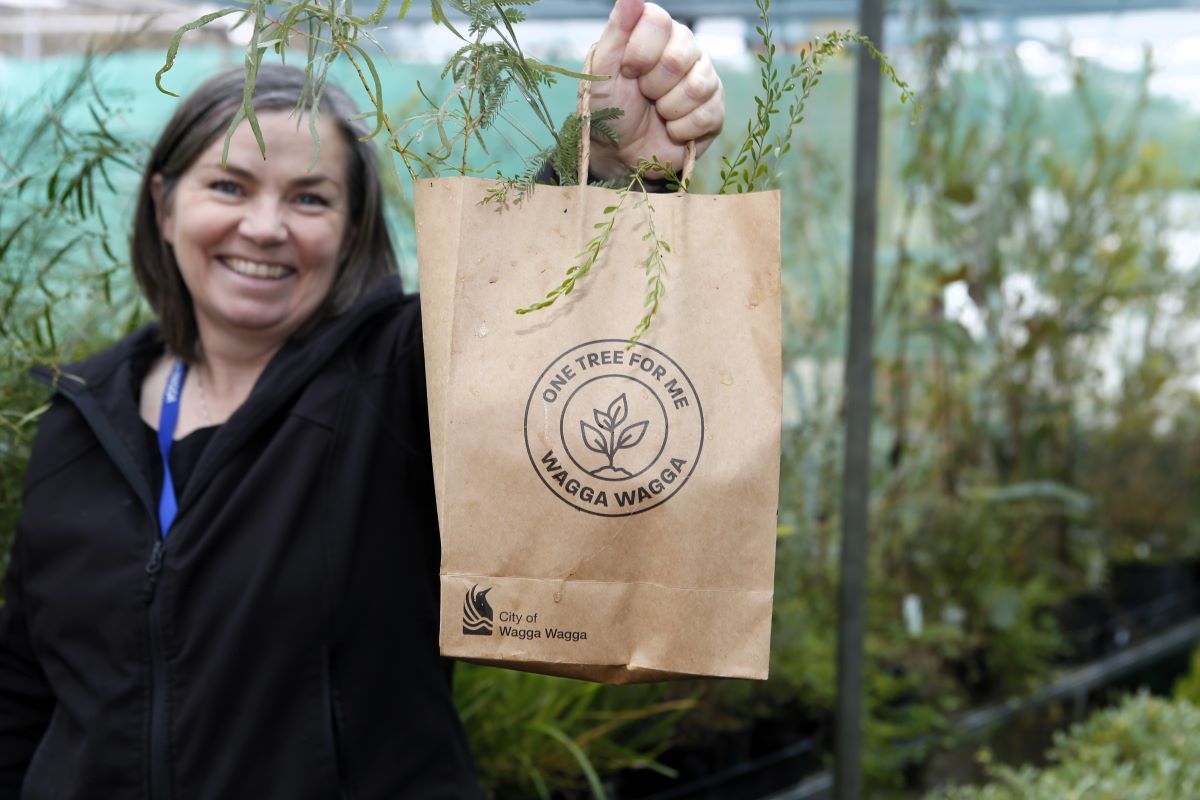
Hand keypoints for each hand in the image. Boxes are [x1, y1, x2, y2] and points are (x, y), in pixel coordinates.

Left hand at [586, 0, 724, 180]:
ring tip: (658, 112)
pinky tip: (671, 129)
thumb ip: (617, 30)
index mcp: (659, 33)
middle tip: (644, 94)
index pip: (658, 21)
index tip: (627, 71)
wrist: (620, 152)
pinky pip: (708, 115)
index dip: (639, 52)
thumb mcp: (603, 69)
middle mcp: (687, 49)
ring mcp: (705, 79)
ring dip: (668, 109)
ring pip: (697, 87)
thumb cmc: (610, 107)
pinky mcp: (715, 111)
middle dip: (652, 85)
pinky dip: (680, 130)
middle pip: (678, 57)